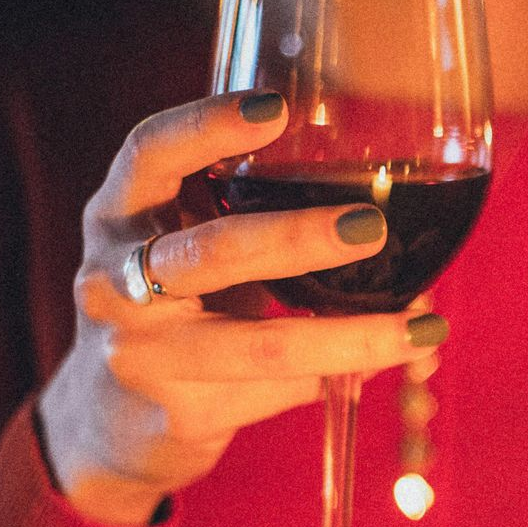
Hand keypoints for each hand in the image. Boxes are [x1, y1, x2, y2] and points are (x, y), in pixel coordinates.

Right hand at [36, 90, 445, 526]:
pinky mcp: (175, 414)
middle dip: (296, 238)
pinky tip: (378, 366)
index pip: (149, 154)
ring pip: (255, 345)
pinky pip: (272, 393)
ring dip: (344, 337)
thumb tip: (382, 191)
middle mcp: (112, 280)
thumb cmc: (172, 304)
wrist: (108, 419)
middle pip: (211, 252)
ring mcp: (139, 354)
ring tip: (419, 327)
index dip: (207, 126)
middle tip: (372, 225)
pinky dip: (332, 378)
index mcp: (118, 215)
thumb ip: (242, 208)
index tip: (277, 108)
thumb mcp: (183, 242)